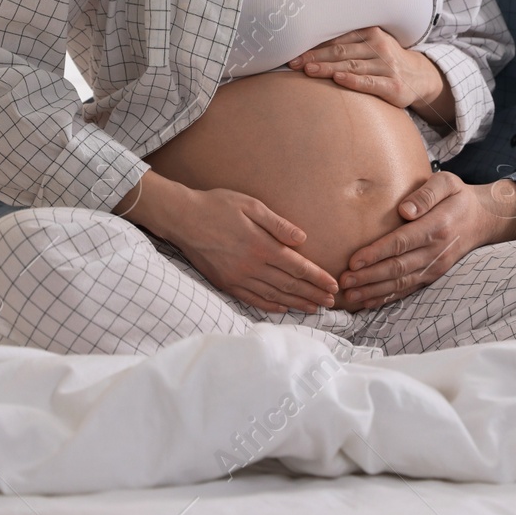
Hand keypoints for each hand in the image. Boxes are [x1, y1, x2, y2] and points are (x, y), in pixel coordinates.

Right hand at [167, 187, 339, 313]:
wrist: (182, 218)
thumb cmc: (218, 206)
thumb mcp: (251, 206)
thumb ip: (278, 224)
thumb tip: (302, 239)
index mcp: (261, 246)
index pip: (298, 267)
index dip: (317, 278)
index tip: (333, 286)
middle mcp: (251, 266)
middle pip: (289, 285)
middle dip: (313, 294)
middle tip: (331, 302)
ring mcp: (237, 278)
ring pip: (273, 296)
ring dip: (296, 303)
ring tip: (313, 308)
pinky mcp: (225, 283)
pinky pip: (252, 300)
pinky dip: (270, 306)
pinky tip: (283, 308)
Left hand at [288, 27, 452, 121]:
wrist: (419, 76)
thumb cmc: (385, 61)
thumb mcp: (371, 45)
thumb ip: (347, 43)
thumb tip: (309, 47)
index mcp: (370, 33)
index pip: (338, 38)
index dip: (315, 44)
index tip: (294, 50)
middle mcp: (378, 46)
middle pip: (341, 50)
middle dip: (315, 56)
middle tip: (294, 62)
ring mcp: (386, 65)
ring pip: (351, 65)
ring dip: (328, 67)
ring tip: (308, 70)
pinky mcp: (392, 85)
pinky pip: (369, 82)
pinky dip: (353, 80)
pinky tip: (338, 79)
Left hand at [337, 172, 515, 309]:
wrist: (483, 219)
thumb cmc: (457, 196)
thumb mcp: (447, 183)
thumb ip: (426, 194)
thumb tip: (405, 210)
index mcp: (437, 227)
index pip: (402, 243)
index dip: (376, 253)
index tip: (353, 261)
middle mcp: (436, 252)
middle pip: (397, 268)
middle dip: (368, 277)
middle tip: (343, 282)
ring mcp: (435, 267)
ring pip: (400, 283)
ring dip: (373, 291)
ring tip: (349, 295)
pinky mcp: (432, 276)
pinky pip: (407, 289)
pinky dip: (387, 297)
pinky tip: (367, 301)